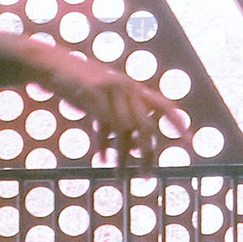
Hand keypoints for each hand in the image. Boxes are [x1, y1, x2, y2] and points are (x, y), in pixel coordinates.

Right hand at [39, 44, 190, 167]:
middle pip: (145, 126)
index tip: (192, 144)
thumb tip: (133, 150)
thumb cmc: (78, 86)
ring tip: (122, 176)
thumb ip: (120, 121)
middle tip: (145, 178)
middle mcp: (127, 87)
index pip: (165, 107)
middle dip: (147, 154)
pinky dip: (104, 146)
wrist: (50, 64)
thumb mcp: (104, 102)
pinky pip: (103, 125)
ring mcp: (110, 89)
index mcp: (134, 88)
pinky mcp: (92, 93)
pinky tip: (102, 160)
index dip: (179, 125)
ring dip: (123, 158)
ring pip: (124, 130)